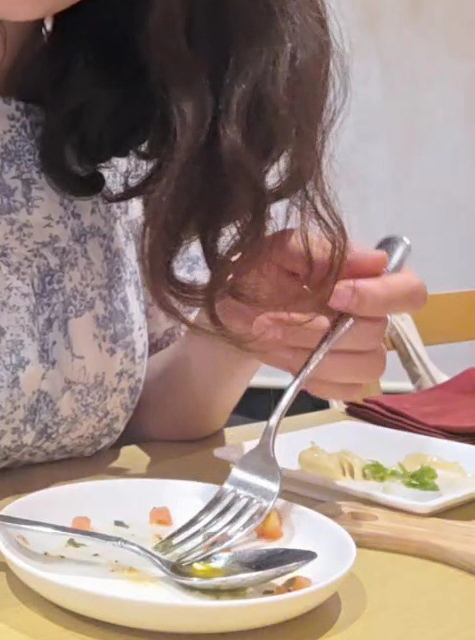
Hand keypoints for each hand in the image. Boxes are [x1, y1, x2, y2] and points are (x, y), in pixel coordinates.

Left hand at [217, 230, 427, 401]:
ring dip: (314, 355)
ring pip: (366, 366)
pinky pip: (348, 390)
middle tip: (270, 318)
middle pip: (377, 334)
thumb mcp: (281, 249)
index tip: (334, 295)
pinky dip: (316, 378)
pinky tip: (290, 361)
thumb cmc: (260, 270)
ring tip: (271, 337)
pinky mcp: (342, 377)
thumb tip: (375, 260)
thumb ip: (325, 251)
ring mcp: (359, 350)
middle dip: (320, 329)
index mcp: (367, 277)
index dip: (378, 297)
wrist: (230, 305)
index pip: (409, 291)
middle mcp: (371, 314)